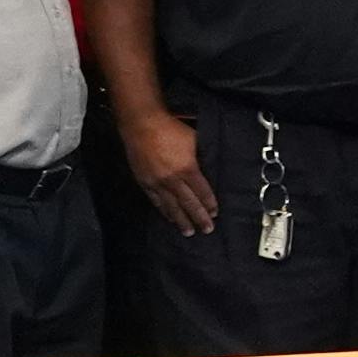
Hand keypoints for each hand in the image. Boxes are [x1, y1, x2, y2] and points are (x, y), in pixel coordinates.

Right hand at [121, 104, 214, 234]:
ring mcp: (157, 182)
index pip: (201, 192)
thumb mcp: (194, 140)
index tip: (215, 213)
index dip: (209, 204)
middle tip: (207, 229)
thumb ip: (201, 157)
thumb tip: (210, 167)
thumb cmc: (171, 129)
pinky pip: (156, 201)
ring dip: (181, 220)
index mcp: (187, 169)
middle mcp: (172, 179)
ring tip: (189, 231)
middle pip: (188, 203)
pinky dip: (164, 211)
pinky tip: (169, 218)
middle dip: (199, 217)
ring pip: (171, 206)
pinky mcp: (144, 182)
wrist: (142, 125)